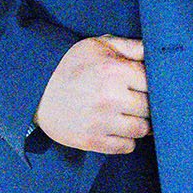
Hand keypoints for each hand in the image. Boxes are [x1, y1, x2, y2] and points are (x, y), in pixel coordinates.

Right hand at [34, 35, 150, 153]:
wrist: (36, 90)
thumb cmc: (71, 65)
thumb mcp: (98, 46)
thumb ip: (130, 46)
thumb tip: (156, 49)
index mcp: (113, 71)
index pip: (153, 81)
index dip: (152, 82)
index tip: (144, 83)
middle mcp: (109, 98)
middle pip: (151, 107)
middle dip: (147, 103)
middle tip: (137, 99)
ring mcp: (101, 122)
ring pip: (142, 129)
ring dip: (139, 123)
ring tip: (128, 115)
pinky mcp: (92, 141)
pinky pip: (127, 146)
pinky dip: (127, 139)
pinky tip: (118, 128)